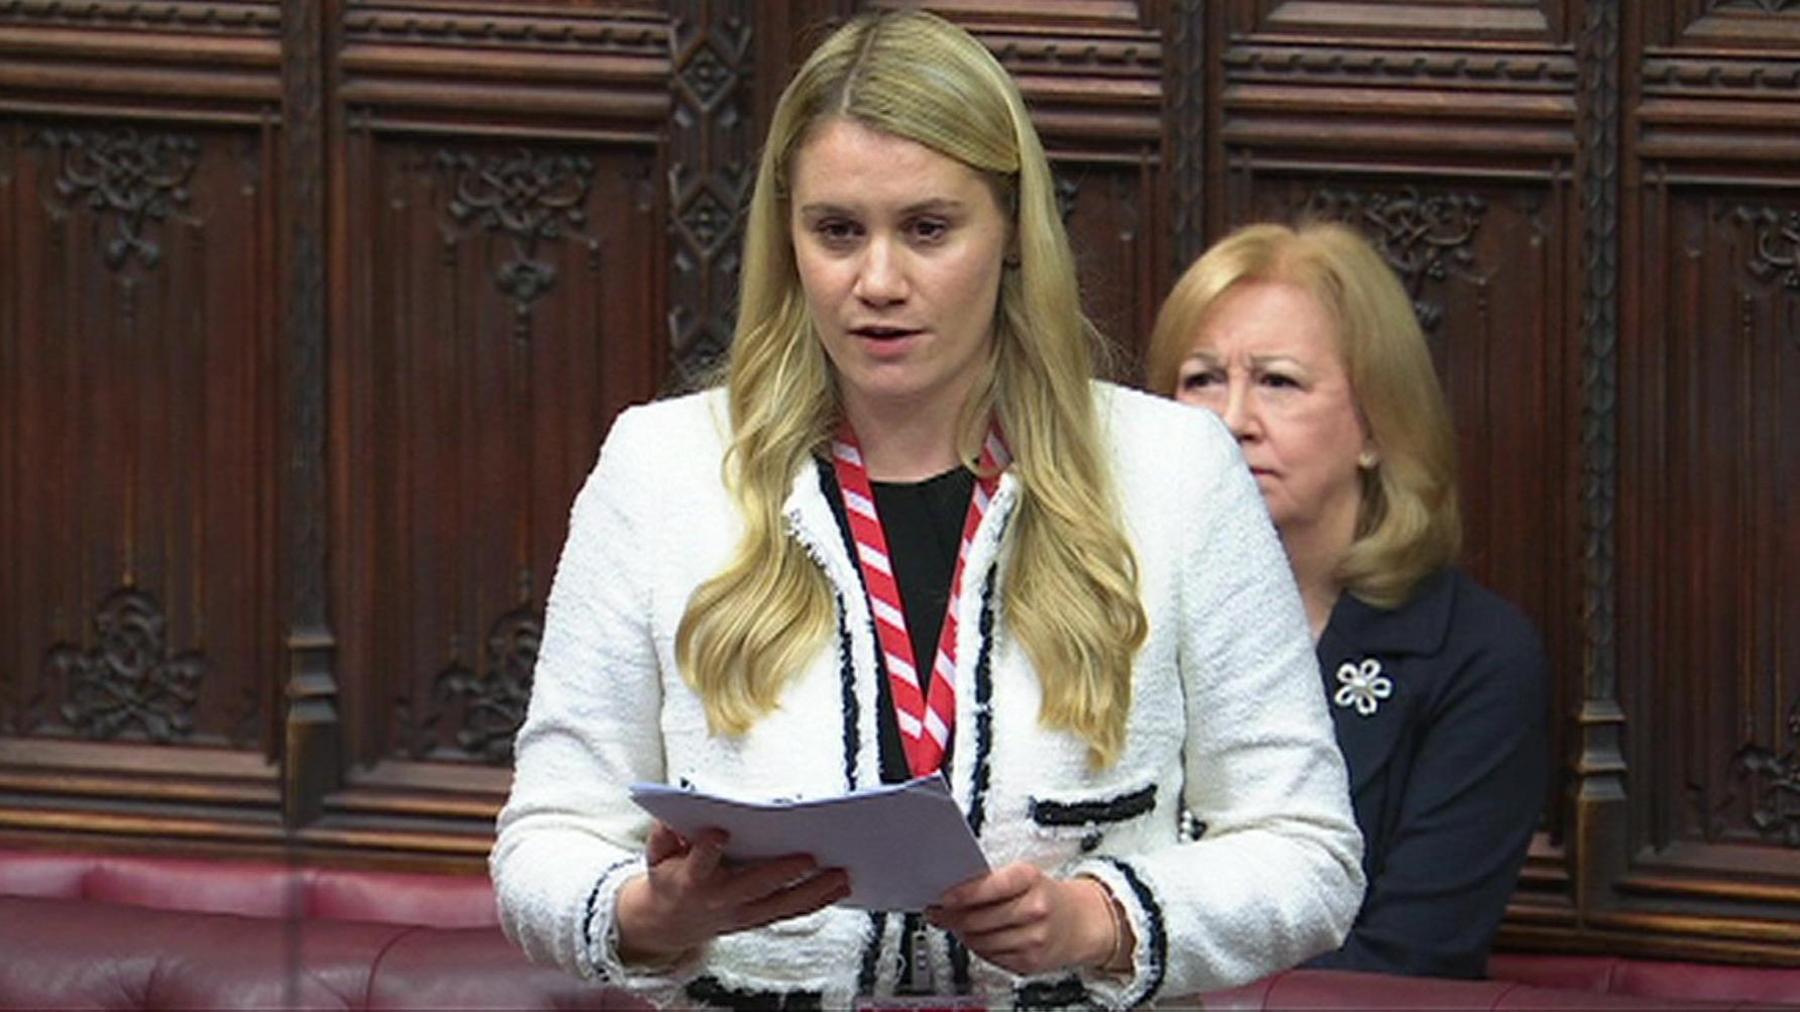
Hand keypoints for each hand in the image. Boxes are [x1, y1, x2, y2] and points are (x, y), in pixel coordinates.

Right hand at [614, 822, 850, 962]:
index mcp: (690, 880)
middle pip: (753, 887)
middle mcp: (719, 899)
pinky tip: (840, 888)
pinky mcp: (757, 919)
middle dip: (782, 872)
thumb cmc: (670, 876)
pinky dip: (817, 901)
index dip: (707, 850)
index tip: (720, 832)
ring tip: (842, 874)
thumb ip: (663, 834)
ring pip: (781, 905)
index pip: (698, 865)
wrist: (669, 923)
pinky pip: (789, 912)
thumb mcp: (656, 853)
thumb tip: (671, 815)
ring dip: (813, 891)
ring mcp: (741, 913)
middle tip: (810, 855)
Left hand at [925, 864, 1123, 976]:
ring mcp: (1033, 938)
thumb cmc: (1046, 896)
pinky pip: (989, 956)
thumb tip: (952, 890)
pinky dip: (978, 947)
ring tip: (958, 923)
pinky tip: (978, 937)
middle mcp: (1035, 909)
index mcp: (1031, 879)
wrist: (1081, 923)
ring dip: (962, 933)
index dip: (962, 894)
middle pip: (979, 918)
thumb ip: (990, 881)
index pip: (990, 886)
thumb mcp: (1024, 876)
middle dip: (953, 916)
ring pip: (980, 940)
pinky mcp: (1029, 962)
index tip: (942, 897)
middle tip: (940, 911)